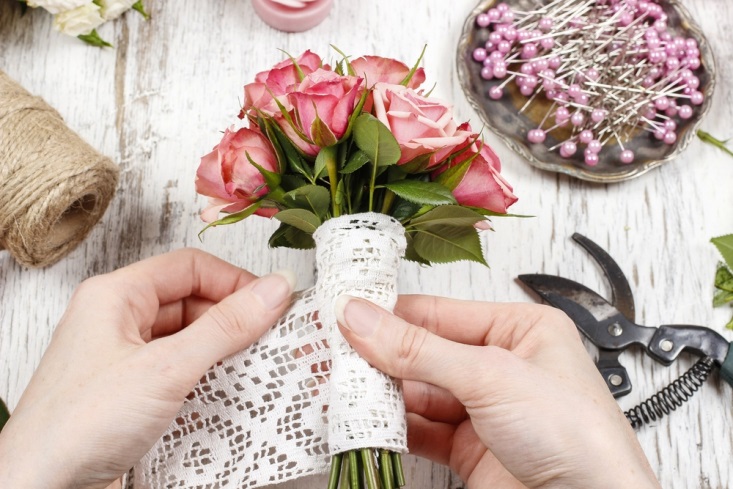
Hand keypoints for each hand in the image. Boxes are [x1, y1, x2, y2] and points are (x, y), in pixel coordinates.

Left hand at [0, 249, 294, 488]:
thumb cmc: (75, 428)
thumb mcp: (165, 369)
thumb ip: (225, 327)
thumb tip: (272, 291)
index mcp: (115, 296)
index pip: (189, 267)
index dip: (234, 280)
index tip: (271, 301)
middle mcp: (118, 321)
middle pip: (191, 301)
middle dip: (232, 318)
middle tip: (269, 336)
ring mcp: (124, 358)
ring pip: (187, 337)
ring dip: (222, 350)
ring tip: (253, 365)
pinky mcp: (131, 391)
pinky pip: (179, 369)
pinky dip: (206, 376)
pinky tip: (226, 390)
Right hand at [335, 295, 660, 488]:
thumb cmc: (578, 438)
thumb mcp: (491, 377)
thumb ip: (419, 349)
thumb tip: (364, 318)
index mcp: (521, 331)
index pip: (441, 313)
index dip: (392, 313)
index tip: (348, 312)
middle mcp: (503, 367)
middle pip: (425, 352)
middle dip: (382, 357)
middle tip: (335, 352)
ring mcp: (486, 411)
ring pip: (418, 393)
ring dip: (382, 394)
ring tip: (344, 387)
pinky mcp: (471, 450)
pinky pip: (421, 430)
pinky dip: (392, 427)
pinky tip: (369, 421)